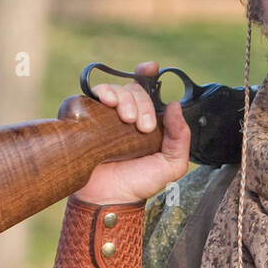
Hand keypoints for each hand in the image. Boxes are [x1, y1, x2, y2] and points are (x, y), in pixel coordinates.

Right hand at [74, 60, 190, 204]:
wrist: (110, 198)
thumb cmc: (139, 183)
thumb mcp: (171, 164)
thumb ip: (181, 138)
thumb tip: (175, 106)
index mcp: (146, 121)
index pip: (147, 90)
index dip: (147, 74)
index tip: (151, 68)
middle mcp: (125, 115)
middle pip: (133, 89)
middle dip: (141, 102)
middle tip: (143, 125)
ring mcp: (104, 117)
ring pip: (114, 90)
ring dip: (124, 98)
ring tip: (126, 119)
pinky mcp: (86, 120)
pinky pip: (89, 97)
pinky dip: (99, 93)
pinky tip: (106, 103)